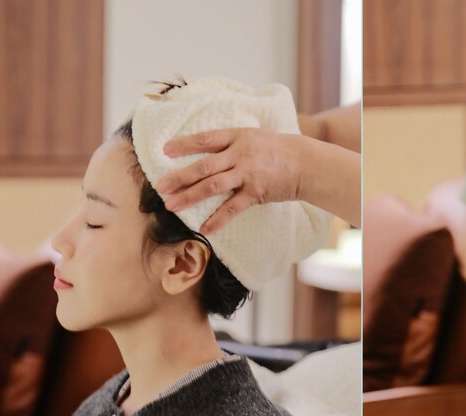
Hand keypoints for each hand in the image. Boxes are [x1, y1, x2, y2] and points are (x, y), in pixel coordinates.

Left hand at [157, 128, 303, 233]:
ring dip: (190, 197)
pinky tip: (203, 229)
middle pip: (204, 166)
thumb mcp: (252, 136)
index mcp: (237, 136)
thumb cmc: (275, 149)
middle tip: (161, 186)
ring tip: (171, 205)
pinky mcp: (256, 193)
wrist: (304, 163)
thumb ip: (228, 142)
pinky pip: (233, 208)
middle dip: (180, 177)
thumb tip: (202, 151)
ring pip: (213, 186)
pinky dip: (218, 220)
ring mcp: (248, 174)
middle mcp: (240, 154)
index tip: (165, 150)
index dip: (185, 145)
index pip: (205, 139)